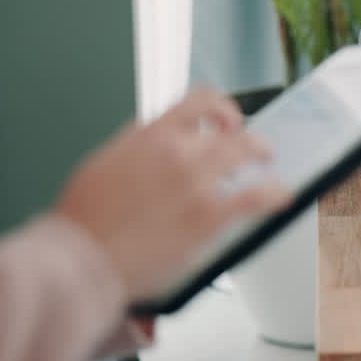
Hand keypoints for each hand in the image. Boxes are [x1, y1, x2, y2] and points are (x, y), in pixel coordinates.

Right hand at [54, 88, 291, 302]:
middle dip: (248, 139)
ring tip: (270, 167)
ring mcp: (195, 182)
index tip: (228, 120)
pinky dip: (275, 193)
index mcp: (150, 136)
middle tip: (257, 149)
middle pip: (232, 132)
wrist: (79, 260)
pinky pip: (257, 196)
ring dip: (263, 157)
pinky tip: (282, 195)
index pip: (200, 100)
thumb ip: (136, 144)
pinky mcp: (208, 215)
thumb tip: (156, 136)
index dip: (222, 107)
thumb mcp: (104, 162)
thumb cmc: (85, 220)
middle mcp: (176, 152)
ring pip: (247, 154)